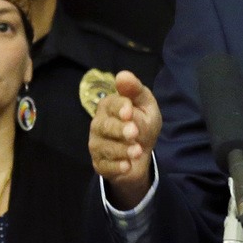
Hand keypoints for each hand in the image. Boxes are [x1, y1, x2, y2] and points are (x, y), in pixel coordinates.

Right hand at [89, 71, 160, 207]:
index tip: (129, 111)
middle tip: (134, 133)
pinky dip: (116, 166)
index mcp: (109, 105)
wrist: (141, 152)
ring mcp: (96, 144)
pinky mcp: (99, 163)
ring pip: (104, 147)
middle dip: (119, 129)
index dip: (119, 107)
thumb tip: (123, 75)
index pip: (110, 104)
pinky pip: (104, 165)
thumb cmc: (142, 123)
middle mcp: (98, 124)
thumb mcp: (146, 105)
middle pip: (104, 126)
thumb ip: (135, 91)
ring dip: (121, 150)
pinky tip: (127, 165)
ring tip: (137, 151)